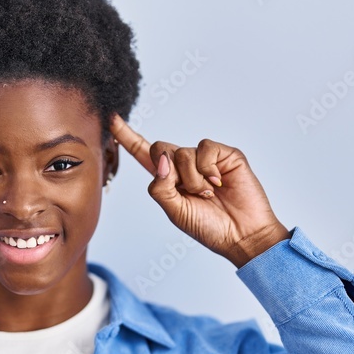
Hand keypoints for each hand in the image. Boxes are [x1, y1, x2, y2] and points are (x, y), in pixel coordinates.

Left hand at [110, 114, 289, 267]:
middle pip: (159, 148)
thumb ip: (161, 188)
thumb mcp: (175, 212)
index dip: (127, 137)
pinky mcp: (225, 154)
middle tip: (189, 193)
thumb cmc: (210, 227)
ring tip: (209, 194)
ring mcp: (205, 159)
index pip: (143, 154)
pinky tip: (219, 183)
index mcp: (168, 180)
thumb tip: (161, 161)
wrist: (242, 234)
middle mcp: (185, 166)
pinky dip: (209, 169)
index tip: (112, 120)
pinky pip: (205, 148)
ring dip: (193, 180)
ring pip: (182, 152)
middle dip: (169, 171)